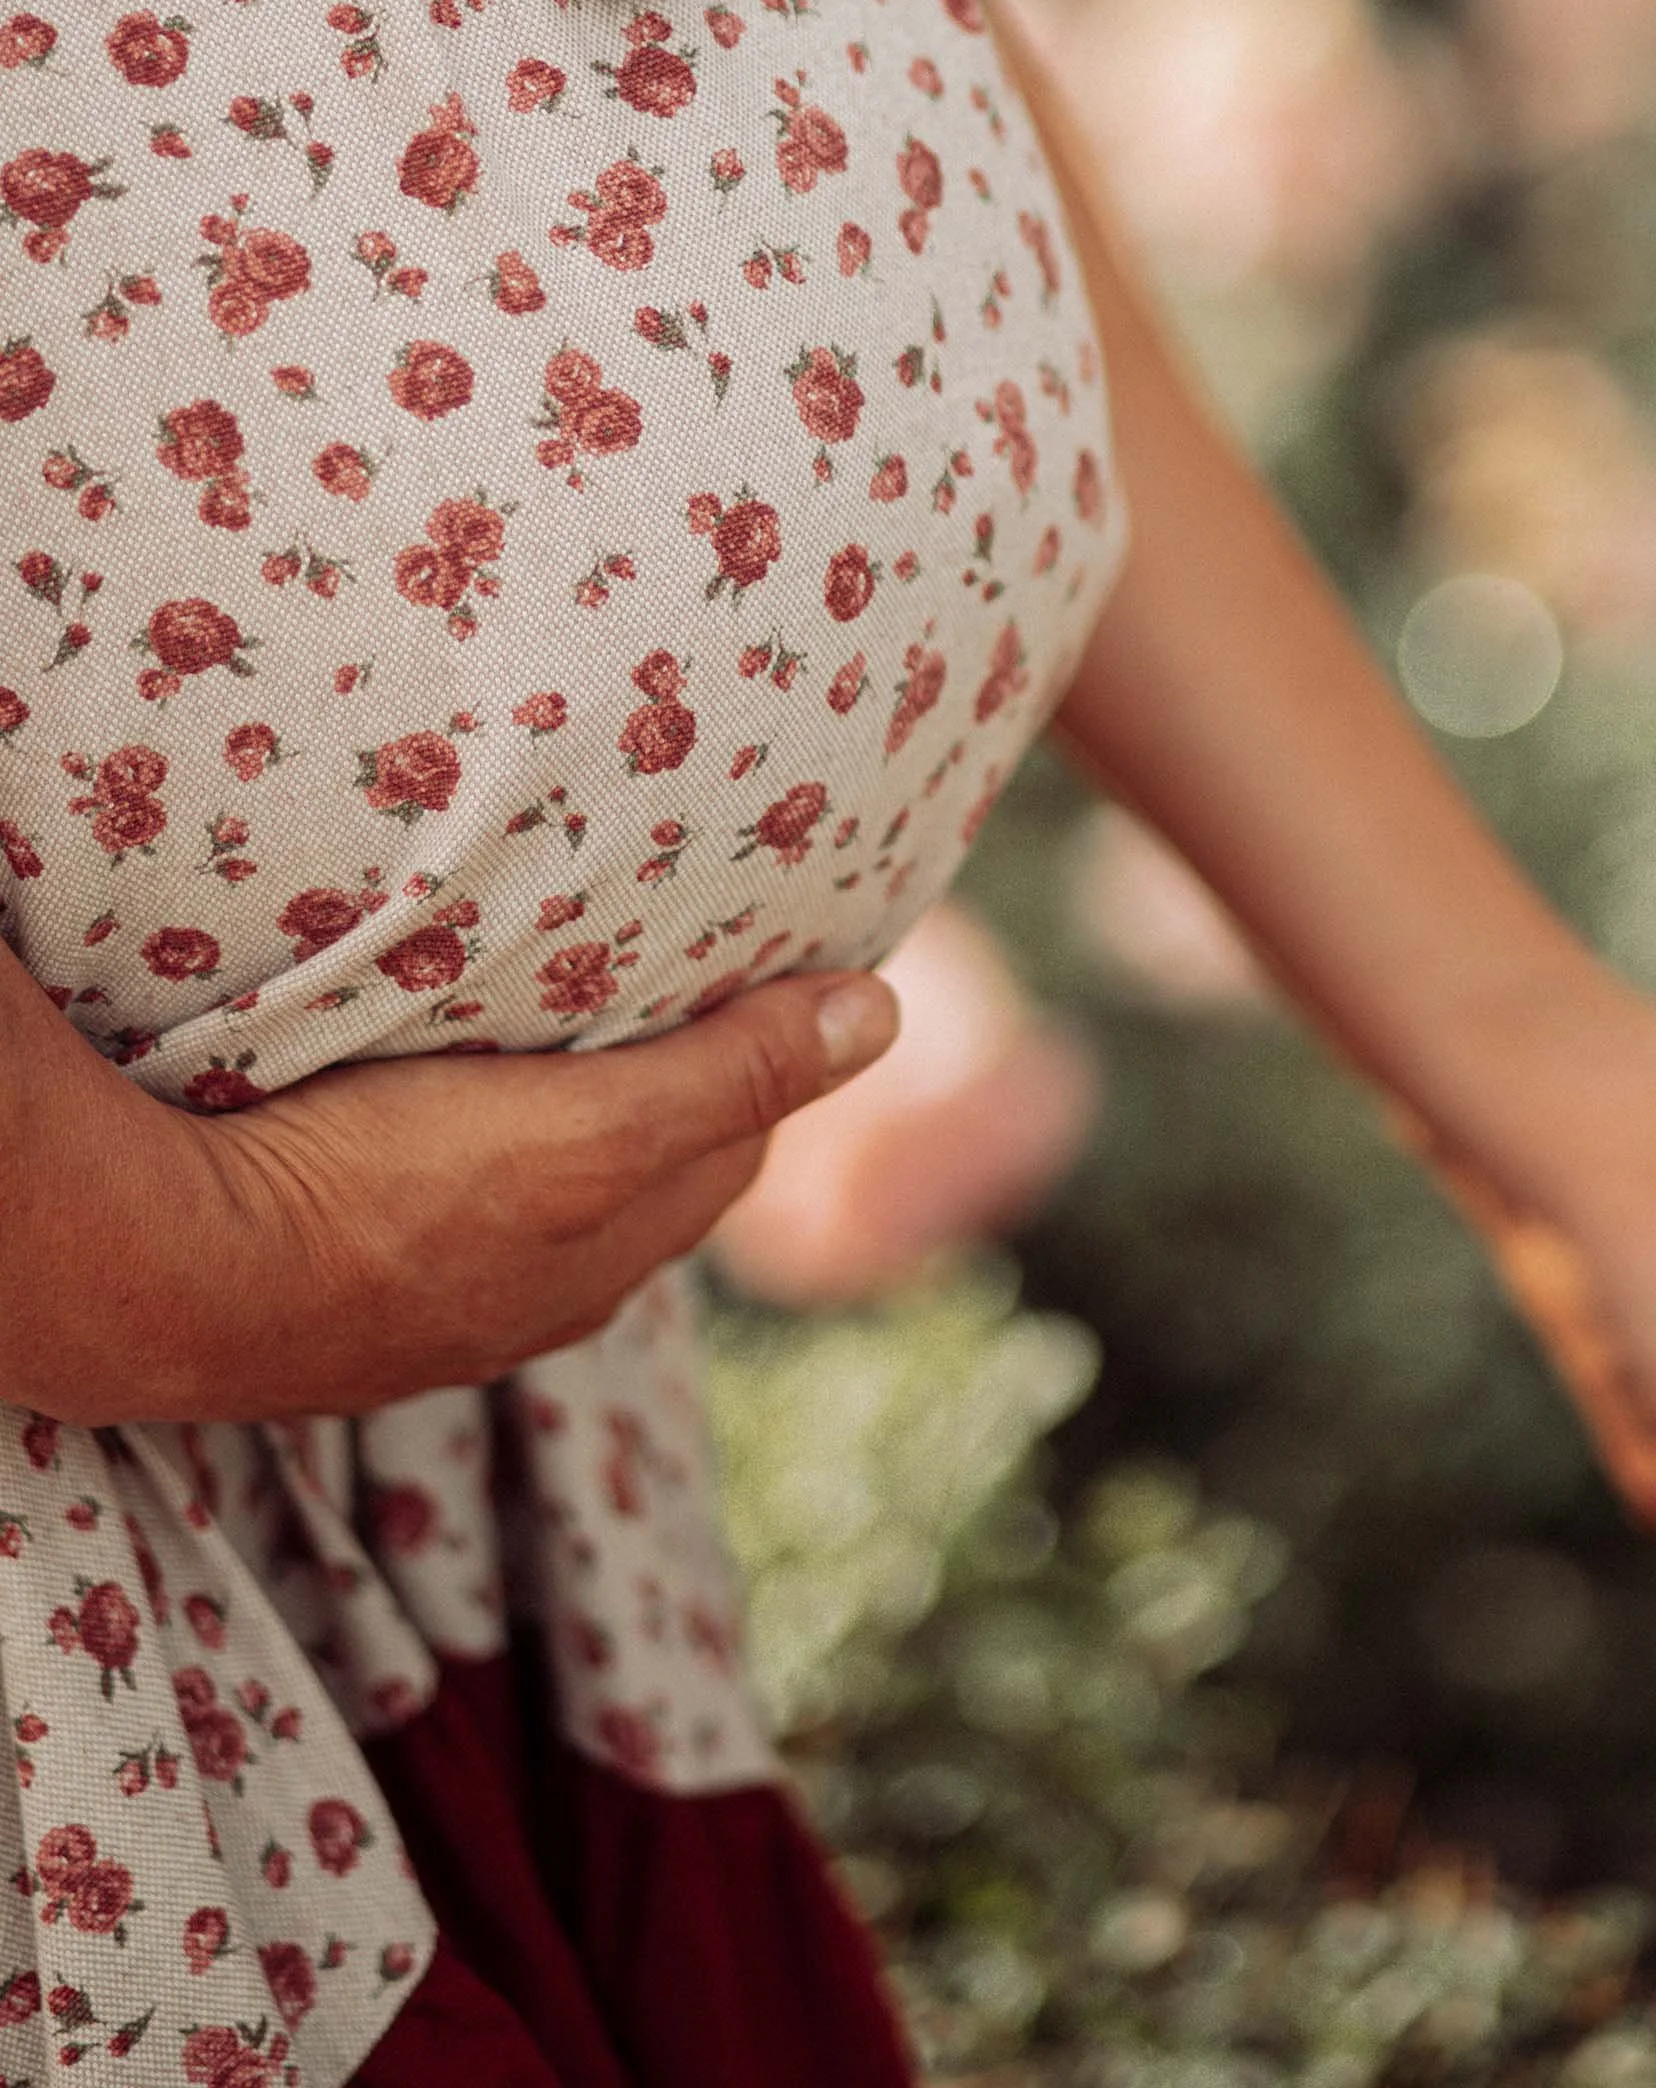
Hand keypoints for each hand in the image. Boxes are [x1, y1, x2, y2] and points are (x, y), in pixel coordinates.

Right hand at [0, 944, 899, 1424]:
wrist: (169, 1274)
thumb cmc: (390, 1195)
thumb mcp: (593, 1126)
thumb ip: (732, 1072)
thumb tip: (882, 1015)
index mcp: (610, 1258)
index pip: (727, 1142)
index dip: (748, 1052)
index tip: (749, 962)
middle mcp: (534, 1295)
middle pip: (636, 1164)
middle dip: (663, 1077)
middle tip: (654, 964)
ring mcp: (430, 1296)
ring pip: (530, 1181)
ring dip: (548, 1106)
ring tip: (537, 1010)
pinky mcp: (334, 1270)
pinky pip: (430, 1191)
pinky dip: (453, 1134)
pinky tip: (416, 1081)